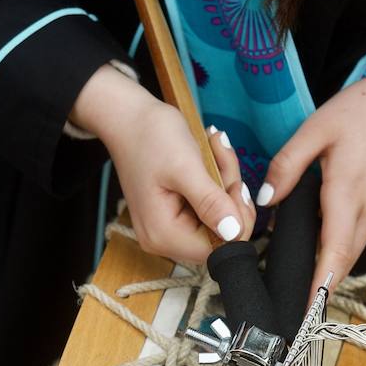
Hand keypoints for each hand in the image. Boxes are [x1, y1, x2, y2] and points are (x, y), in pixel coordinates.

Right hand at [69, 65, 253, 264]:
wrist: (128, 117)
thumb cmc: (149, 137)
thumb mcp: (185, 167)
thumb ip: (210, 203)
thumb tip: (234, 233)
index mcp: (163, 234)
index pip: (220, 248)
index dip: (237, 219)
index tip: (235, 184)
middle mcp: (164, 239)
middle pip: (221, 233)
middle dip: (231, 196)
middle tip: (223, 159)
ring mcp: (169, 228)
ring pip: (219, 218)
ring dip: (225, 183)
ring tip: (214, 151)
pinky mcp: (175, 214)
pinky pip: (209, 207)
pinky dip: (216, 182)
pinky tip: (208, 158)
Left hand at [257, 67, 365, 295]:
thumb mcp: (317, 128)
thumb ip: (287, 166)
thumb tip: (265, 200)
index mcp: (349, 195)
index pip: (333, 255)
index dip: (320, 287)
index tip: (306, 313)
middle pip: (343, 260)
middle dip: (321, 284)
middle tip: (297, 304)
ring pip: (354, 246)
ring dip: (332, 258)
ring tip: (305, 265)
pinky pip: (365, 230)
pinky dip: (345, 237)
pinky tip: (329, 226)